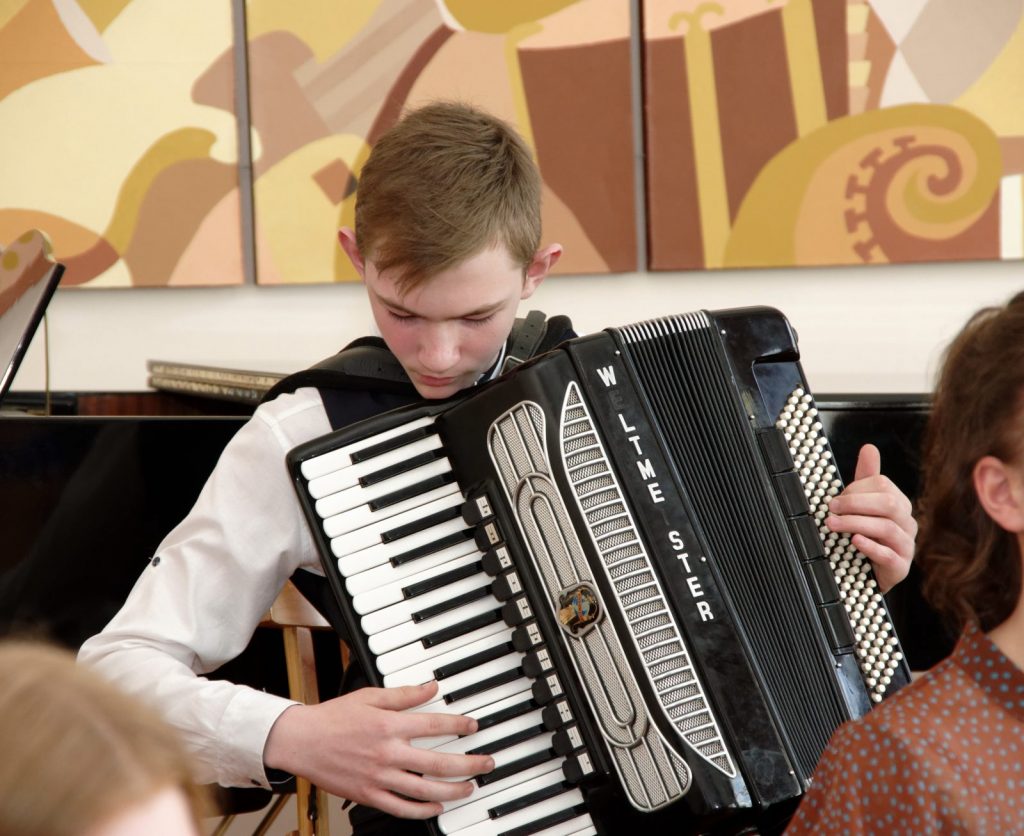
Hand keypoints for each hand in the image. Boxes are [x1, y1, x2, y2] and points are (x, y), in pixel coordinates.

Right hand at [263, 681, 493, 818]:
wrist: (302, 741)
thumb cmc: (334, 717)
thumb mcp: (370, 696)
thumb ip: (404, 694)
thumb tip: (432, 687)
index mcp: (390, 725)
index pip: (435, 725)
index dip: (459, 725)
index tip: (473, 726)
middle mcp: (388, 753)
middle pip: (439, 763)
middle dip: (469, 764)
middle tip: (486, 763)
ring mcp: (379, 777)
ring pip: (425, 790)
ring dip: (453, 790)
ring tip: (470, 787)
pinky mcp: (368, 795)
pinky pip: (401, 808)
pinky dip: (423, 811)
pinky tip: (437, 807)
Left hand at [827, 443, 916, 592]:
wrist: (868, 572)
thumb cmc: (866, 534)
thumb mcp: (863, 505)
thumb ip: (866, 477)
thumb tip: (869, 448)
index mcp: (899, 503)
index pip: (883, 486)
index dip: (857, 489)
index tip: (835, 498)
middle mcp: (907, 522)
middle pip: (887, 504)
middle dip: (855, 504)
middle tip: (830, 508)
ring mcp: (906, 545)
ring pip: (886, 528)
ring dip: (855, 523)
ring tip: (833, 524)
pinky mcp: (900, 567)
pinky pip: (889, 555)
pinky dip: (870, 547)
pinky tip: (855, 541)